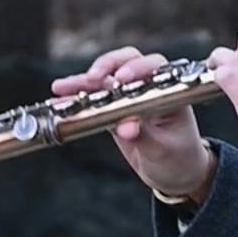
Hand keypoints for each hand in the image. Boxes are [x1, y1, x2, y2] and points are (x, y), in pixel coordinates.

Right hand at [52, 48, 215, 208]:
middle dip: (107, 66)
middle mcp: (149, 88)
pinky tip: (58, 101)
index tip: (121, 79)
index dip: (137, 68)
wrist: (176, 174)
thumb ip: (144, 136)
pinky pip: (94, 99)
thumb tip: (125, 127)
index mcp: (170, 91)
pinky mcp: (114, 110)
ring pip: (105, 79)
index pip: (154, 67)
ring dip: (83, 81)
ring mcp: (129, 97)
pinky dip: (76, 99)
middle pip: (126, 62)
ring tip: (61, 87)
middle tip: (92, 77)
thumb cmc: (178, 158)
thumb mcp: (163, 150)